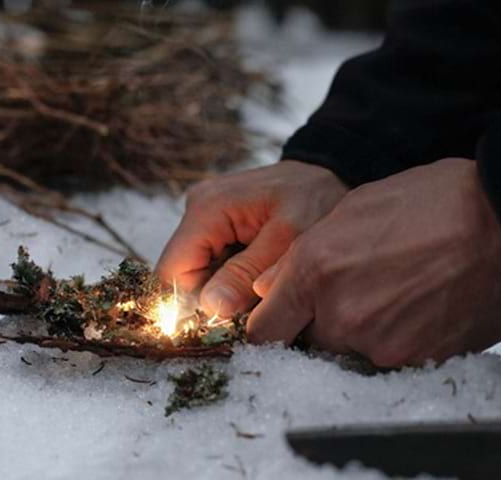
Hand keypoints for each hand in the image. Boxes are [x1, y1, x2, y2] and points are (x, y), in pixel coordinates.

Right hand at [156, 161, 348, 316]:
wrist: (328, 175)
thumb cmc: (315, 200)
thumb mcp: (287, 239)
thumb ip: (246, 273)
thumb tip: (210, 308)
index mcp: (206, 209)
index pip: (171, 273)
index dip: (191, 305)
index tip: (228, 322)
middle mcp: (196, 209)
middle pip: (183, 275)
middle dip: (213, 299)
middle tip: (255, 306)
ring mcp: (205, 216)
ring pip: (197, 272)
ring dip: (225, 290)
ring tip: (262, 289)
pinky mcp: (217, 224)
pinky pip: (212, 262)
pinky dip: (232, 278)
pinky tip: (258, 276)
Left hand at [249, 158, 500, 366]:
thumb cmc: (429, 204)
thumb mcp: (350, 210)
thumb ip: (297, 257)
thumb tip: (266, 289)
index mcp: (315, 271)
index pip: (263, 332)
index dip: (270, 326)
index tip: (279, 321)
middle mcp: (341, 314)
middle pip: (307, 342)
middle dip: (318, 323)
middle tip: (352, 291)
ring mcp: (380, 343)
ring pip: (348, 351)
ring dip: (359, 331)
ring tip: (390, 292)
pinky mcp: (416, 360)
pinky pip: (387, 358)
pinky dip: (393, 339)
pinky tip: (413, 306)